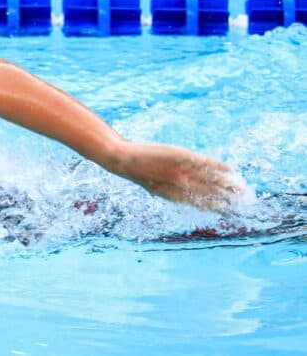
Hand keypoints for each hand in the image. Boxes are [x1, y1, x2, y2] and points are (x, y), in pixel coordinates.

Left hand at [113, 141, 254, 211]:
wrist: (123, 160)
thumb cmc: (139, 173)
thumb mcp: (155, 186)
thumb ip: (171, 192)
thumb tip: (182, 196)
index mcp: (175, 196)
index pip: (202, 206)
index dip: (219, 209)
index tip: (232, 212)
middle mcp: (181, 186)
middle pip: (211, 195)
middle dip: (229, 200)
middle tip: (246, 202)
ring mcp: (181, 171)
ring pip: (211, 180)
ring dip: (229, 185)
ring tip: (243, 189)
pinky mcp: (180, 157)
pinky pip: (203, 163)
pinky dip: (218, 167)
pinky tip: (230, 170)